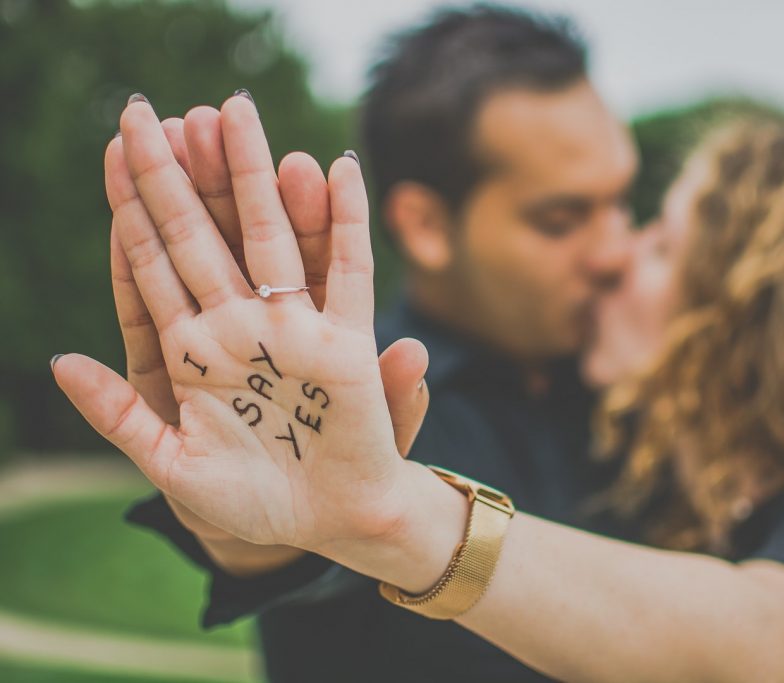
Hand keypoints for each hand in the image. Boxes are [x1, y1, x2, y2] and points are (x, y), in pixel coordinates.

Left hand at [56, 95, 425, 567]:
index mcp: (192, 352)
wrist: (322, 526)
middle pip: (209, 236)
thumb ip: (119, 414)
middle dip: (187, 175)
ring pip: (274, 240)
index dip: (135, 207)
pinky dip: (346, 225)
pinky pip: (349, 274)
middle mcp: (241, 327)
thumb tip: (58, 361)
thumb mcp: (170, 464)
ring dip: (258, 181)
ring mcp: (295, 330)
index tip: (117, 147)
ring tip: (239, 119)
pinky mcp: (349, 345)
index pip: (155, 263)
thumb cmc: (245, 502)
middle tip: (170, 111)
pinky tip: (340, 172)